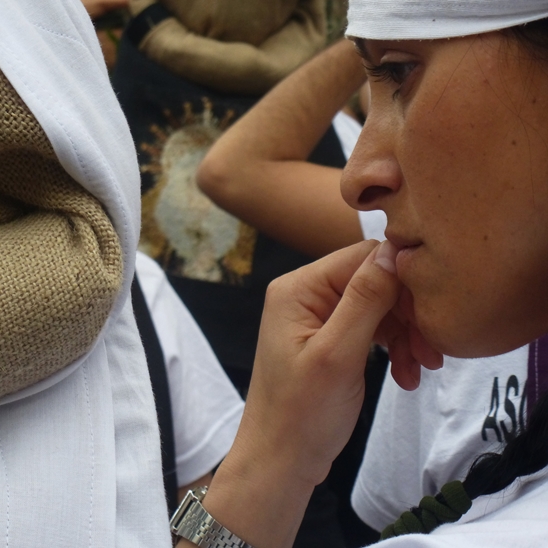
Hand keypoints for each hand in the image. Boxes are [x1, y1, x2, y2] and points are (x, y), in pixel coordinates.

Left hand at [198, 241, 409, 547]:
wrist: (281, 462)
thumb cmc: (301, 414)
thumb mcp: (338, 354)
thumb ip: (366, 300)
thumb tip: (395, 250)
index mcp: (299, 288)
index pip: (364, 256)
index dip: (404, 279)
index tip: (432, 313)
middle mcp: (305, 294)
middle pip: (375, 282)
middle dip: (408, 315)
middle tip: (432, 352)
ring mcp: (317, 317)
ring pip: (379, 307)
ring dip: (406, 336)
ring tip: (423, 369)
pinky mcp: (329, 340)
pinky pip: (372, 330)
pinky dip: (394, 349)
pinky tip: (408, 376)